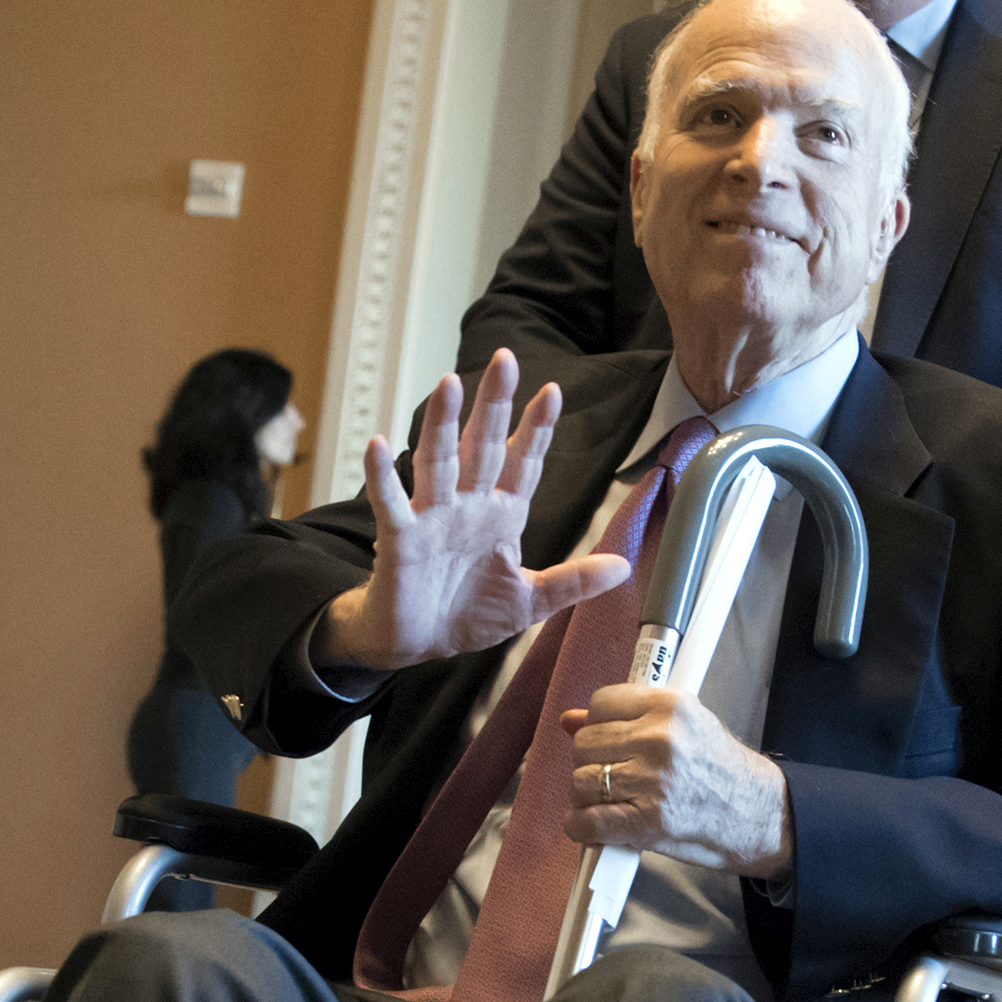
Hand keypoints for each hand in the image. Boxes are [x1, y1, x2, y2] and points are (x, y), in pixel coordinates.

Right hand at [310, 351, 625, 673]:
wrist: (419, 641)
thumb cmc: (468, 614)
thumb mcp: (531, 600)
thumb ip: (574, 582)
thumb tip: (624, 568)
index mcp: (501, 515)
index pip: (521, 463)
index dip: (536, 429)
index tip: (553, 392)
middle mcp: (467, 506)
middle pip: (482, 446)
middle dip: (494, 405)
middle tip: (505, 361)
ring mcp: (432, 518)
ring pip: (439, 462)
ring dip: (442, 424)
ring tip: (449, 384)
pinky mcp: (400, 540)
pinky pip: (389, 503)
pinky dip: (381, 476)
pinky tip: (378, 445)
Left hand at [564, 684, 791, 877]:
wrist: (757, 814)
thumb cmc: (720, 770)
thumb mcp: (684, 726)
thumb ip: (628, 718)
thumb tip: (570, 720)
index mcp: (671, 706)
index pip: (602, 703)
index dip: (599, 724)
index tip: (609, 740)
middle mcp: (660, 739)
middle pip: (586, 743)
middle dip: (592, 762)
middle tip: (613, 775)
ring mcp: (653, 781)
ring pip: (582, 781)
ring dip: (587, 796)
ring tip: (610, 800)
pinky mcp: (648, 821)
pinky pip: (588, 822)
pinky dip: (582, 828)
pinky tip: (594, 826)